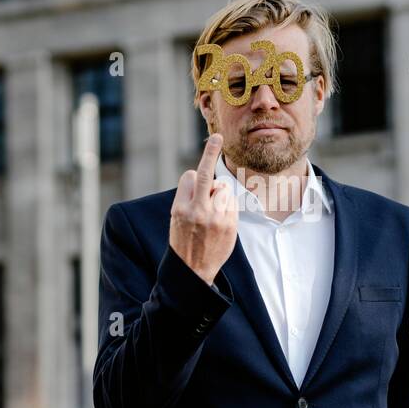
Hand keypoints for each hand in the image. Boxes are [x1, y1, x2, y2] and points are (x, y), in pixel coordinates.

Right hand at [170, 133, 237, 285]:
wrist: (193, 271)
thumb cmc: (184, 242)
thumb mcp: (176, 219)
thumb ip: (189, 199)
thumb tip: (205, 178)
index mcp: (180, 207)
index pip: (190, 177)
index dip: (193, 178)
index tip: (201, 159)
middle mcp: (196, 210)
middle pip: (205, 174)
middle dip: (210, 153)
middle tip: (217, 137)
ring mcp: (215, 217)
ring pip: (222, 188)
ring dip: (219, 194)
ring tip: (213, 214)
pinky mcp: (229, 224)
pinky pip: (232, 201)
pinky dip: (227, 206)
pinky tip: (221, 221)